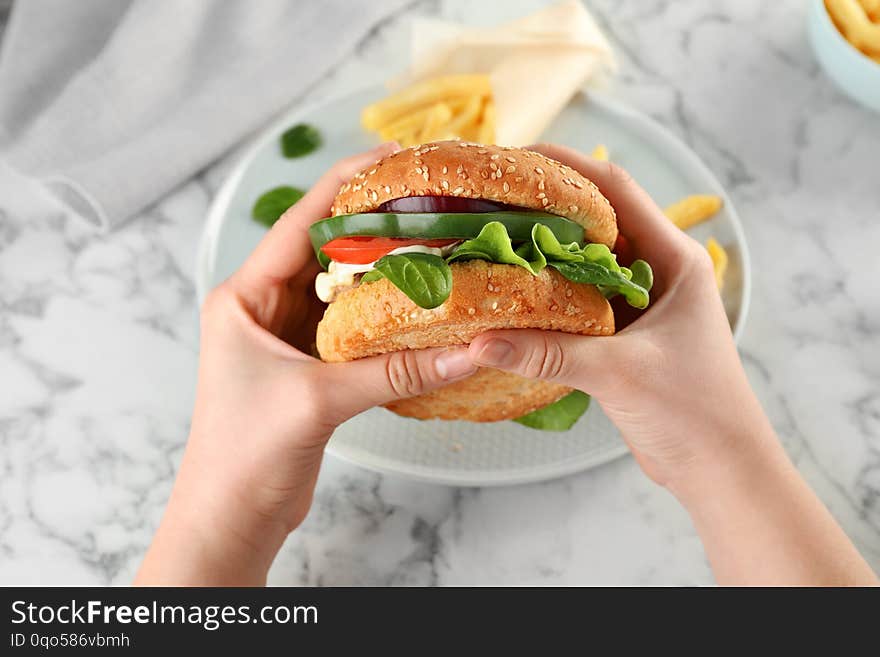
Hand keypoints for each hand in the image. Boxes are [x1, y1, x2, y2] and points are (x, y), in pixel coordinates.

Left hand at [135, 143, 475, 584]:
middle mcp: (265, 306)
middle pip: (327, 247)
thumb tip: (468, 351)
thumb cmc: (244, 456)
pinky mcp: (313, 364)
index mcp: (245, 296)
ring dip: (387, 269)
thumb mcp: (319, 402)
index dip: (348, 185)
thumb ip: (396, 373)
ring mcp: (290, 335)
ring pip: (346, 287)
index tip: (396, 160)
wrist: (232, 516)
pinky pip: (356, 325)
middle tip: (431, 199)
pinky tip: (425, 304)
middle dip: (376, 223)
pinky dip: (389, 315)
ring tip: (438, 241)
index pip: (301, 222)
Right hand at [467, 145, 876, 584]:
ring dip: (540, 255)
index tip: (517, 156)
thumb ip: (550, 353)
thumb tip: (480, 341)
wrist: (718, 468)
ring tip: (487, 242)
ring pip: (580, 264)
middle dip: (543, 207)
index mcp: (672, 260)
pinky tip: (507, 298)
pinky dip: (544, 298)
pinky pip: (575, 303)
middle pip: (593, 221)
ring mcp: (636, 304)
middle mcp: (654, 272)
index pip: (615, 190)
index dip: (567, 165)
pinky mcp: (620, 336)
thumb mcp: (621, 373)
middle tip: (488, 199)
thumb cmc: (695, 411)